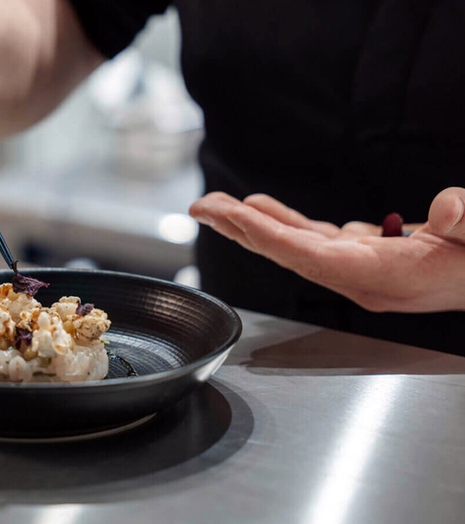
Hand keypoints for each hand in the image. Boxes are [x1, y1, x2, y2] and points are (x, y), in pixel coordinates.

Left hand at [189, 188, 464, 312]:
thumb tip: (444, 211)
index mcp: (384, 276)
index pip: (311, 256)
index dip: (268, 235)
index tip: (232, 216)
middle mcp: (362, 277)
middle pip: (288, 252)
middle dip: (242, 230)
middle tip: (201, 207)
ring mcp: (362, 269)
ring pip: (296, 245)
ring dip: (256, 224)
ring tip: (221, 206)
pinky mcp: (368, 258)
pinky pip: (316, 241)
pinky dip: (288, 224)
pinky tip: (266, 211)